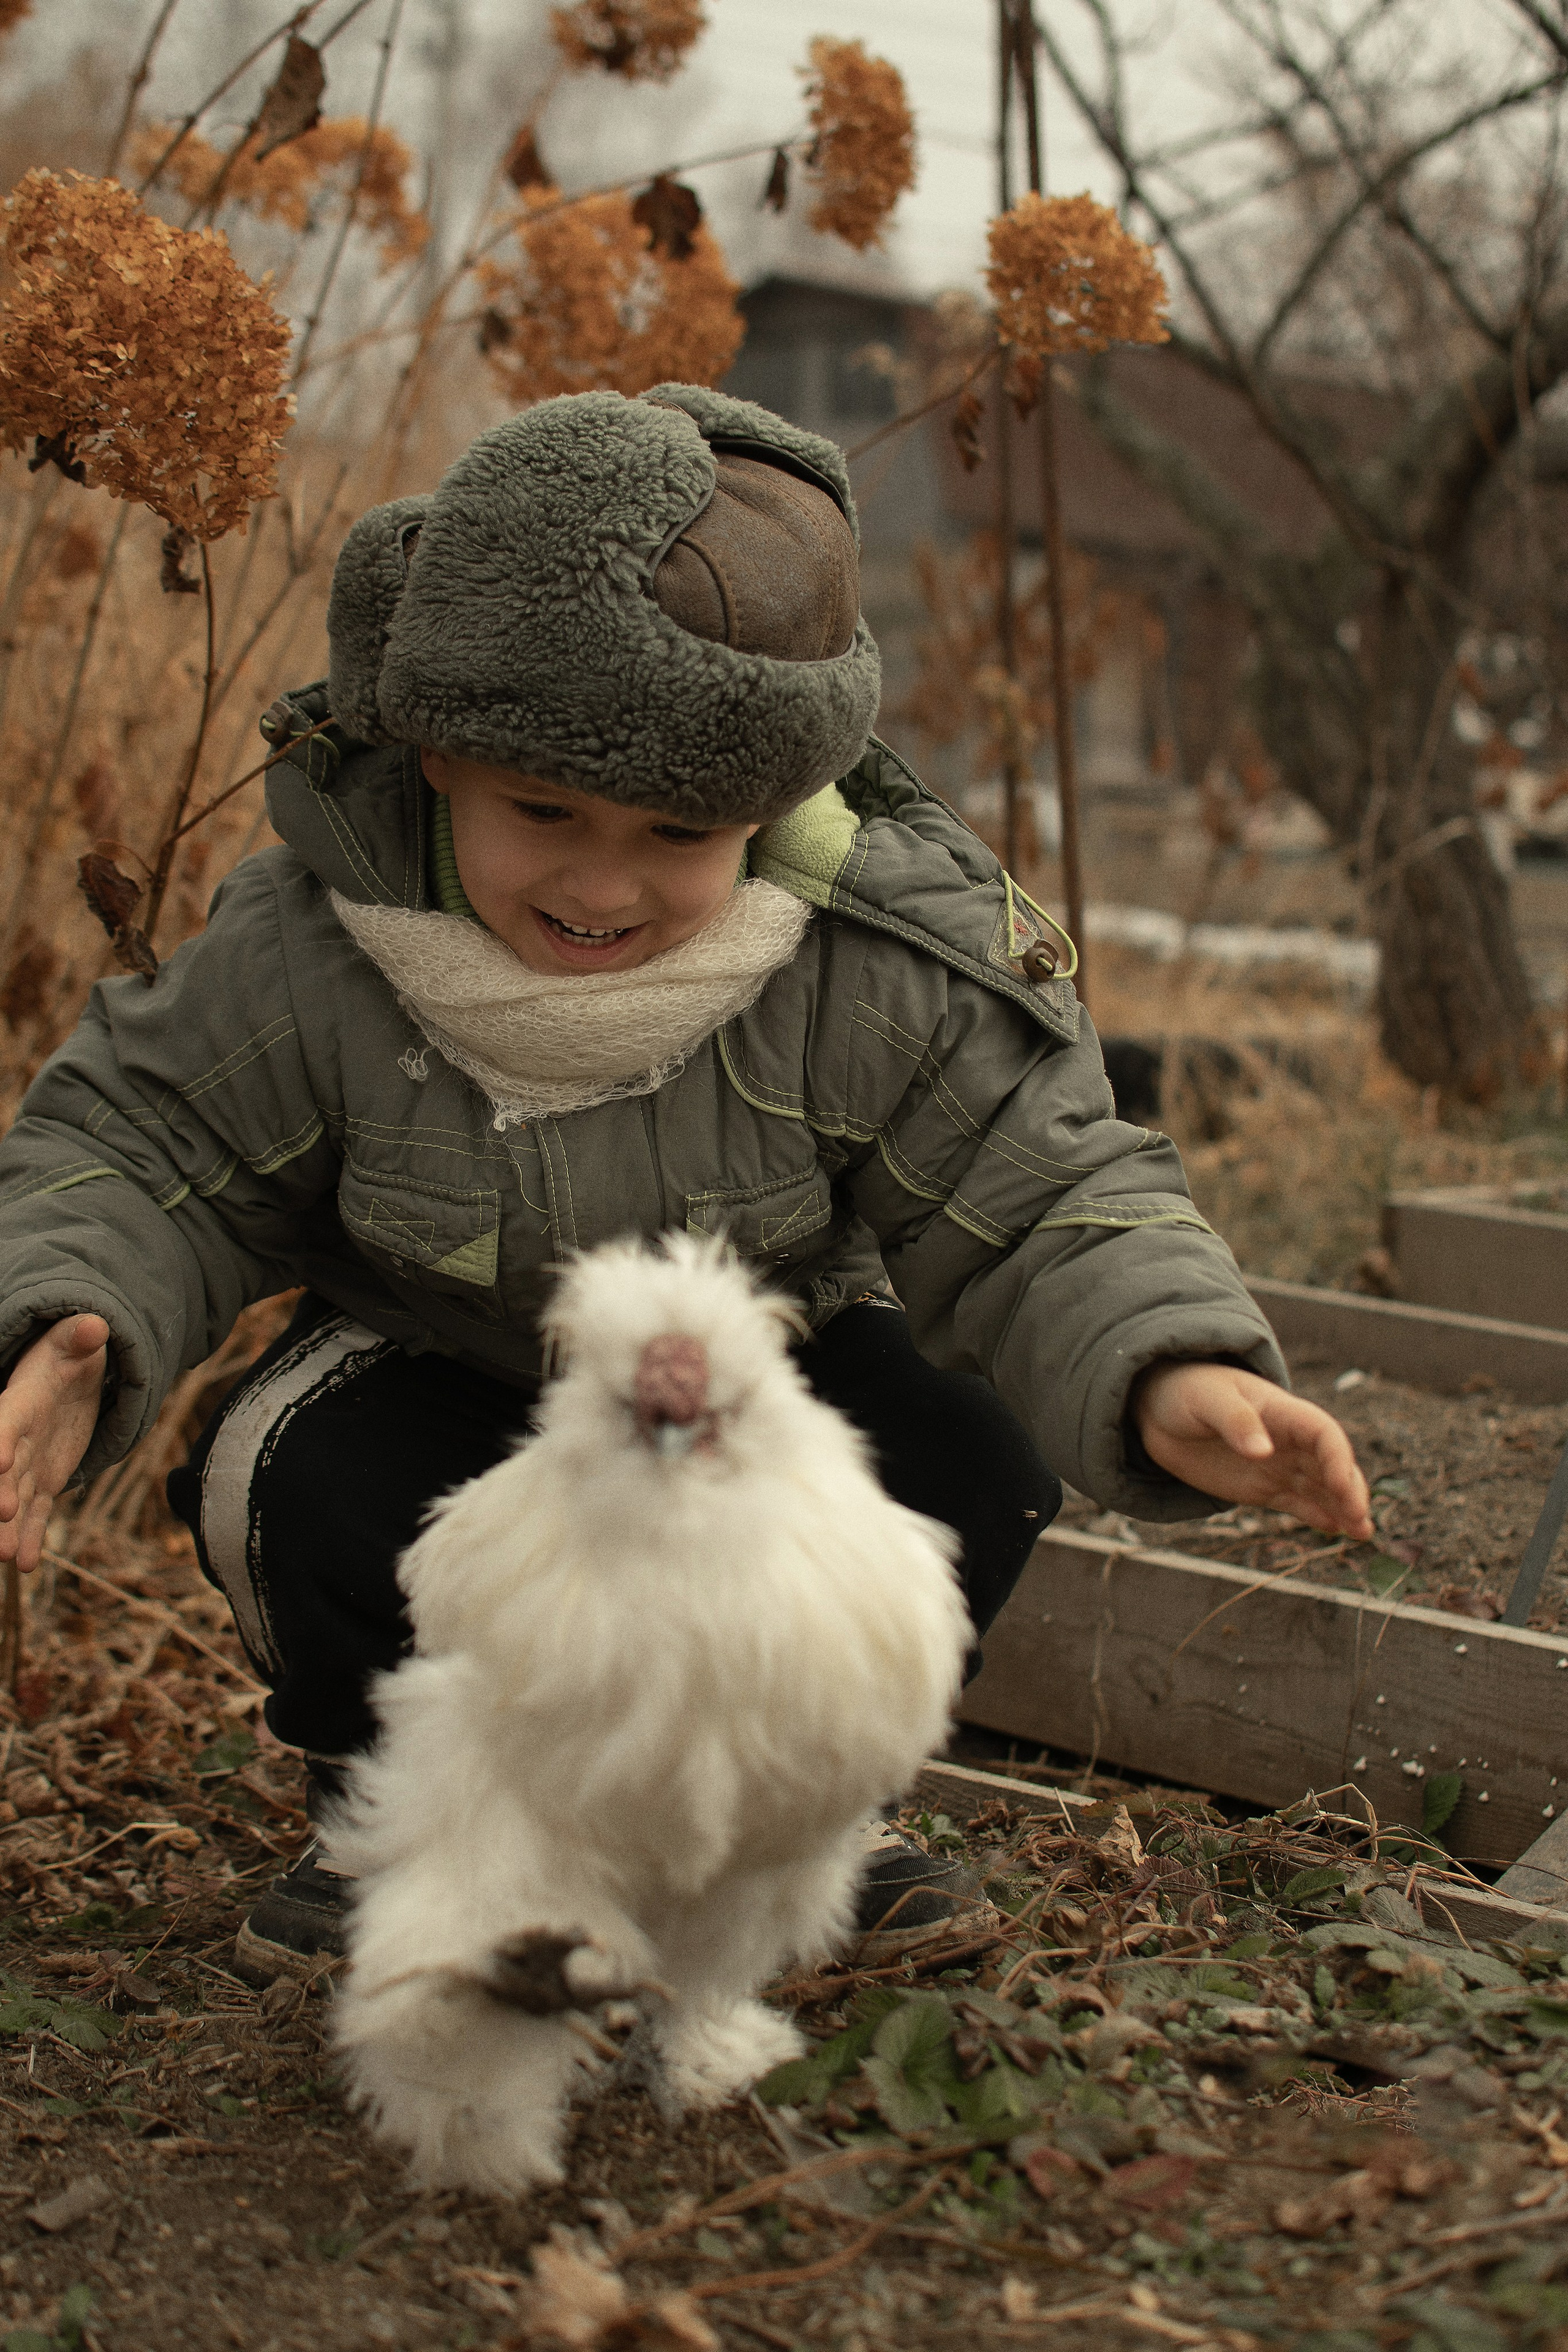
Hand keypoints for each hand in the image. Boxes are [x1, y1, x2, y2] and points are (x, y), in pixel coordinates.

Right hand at [0, 1316, 109, 1572]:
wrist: (68, 1378)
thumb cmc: (67, 1355)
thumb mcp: (76, 1343)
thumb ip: (80, 1337)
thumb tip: (95, 1326)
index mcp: (20, 1403)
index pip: (4, 1423)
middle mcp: (16, 1439)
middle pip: (3, 1470)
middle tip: (1, 1517)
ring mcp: (26, 1465)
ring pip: (15, 1499)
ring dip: (9, 1527)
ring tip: (5, 1556)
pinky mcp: (41, 1482)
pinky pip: (35, 1513)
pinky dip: (31, 1536)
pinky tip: (25, 1564)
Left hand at [1132, 1359, 1372, 1540]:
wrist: (1160, 1408)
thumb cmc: (1187, 1391)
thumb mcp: (1206, 1399)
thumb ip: (1234, 1420)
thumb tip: (1263, 1451)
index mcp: (1281, 1411)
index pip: (1323, 1433)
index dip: (1338, 1457)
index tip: (1340, 1485)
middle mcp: (1287, 1440)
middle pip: (1331, 1464)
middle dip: (1350, 1489)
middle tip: (1360, 1520)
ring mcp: (1277, 1465)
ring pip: (1321, 1487)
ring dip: (1343, 1508)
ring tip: (1361, 1534)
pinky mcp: (1262, 1487)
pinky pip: (1297, 1503)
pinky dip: (1317, 1515)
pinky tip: (1335, 1530)